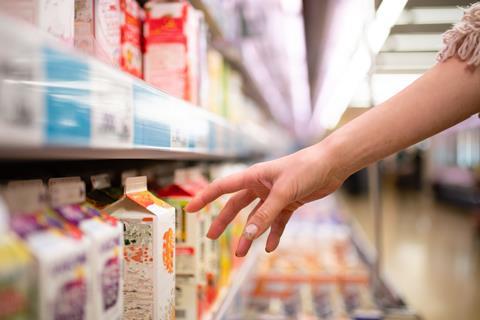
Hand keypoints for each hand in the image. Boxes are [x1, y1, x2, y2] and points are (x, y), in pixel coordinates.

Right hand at [185, 143, 345, 255]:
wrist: (331, 165)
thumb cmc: (306, 168)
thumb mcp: (283, 192)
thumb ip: (266, 214)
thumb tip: (248, 235)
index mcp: (254, 176)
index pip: (222, 187)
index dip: (205, 198)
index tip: (189, 209)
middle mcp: (261, 186)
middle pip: (236, 206)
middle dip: (223, 221)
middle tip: (211, 237)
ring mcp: (274, 196)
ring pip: (256, 218)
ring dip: (249, 235)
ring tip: (241, 253)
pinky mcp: (289, 203)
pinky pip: (276, 222)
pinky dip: (272, 234)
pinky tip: (269, 247)